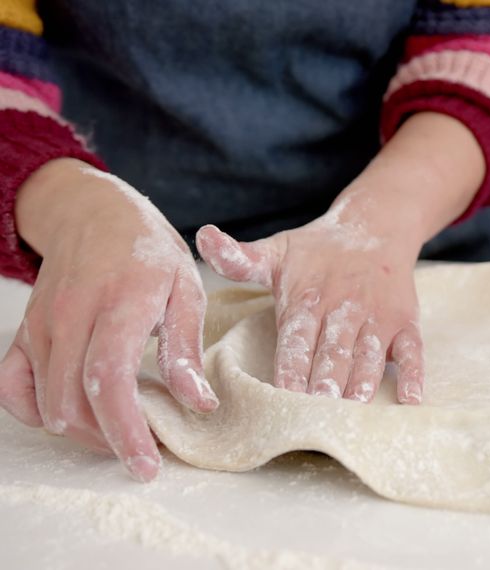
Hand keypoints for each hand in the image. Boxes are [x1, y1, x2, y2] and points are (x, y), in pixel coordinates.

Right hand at [0, 159, 217, 481]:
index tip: (147, 465)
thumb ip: (187, 348)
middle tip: (146, 449)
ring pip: (47, 403)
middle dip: (110, 441)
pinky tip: (73, 416)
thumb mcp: (187, 289)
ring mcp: (41, 326)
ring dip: (84, 432)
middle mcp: (70, 318)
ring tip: (122, 432)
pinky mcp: (24, 333)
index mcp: (118, 304)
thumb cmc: (149, 252)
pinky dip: (38, 413)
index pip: (109, 380)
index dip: (126, 430)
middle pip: (73, 402)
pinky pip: (14, 388)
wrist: (95, 214)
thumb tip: (200, 403)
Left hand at [196, 195, 424, 403]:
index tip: (284, 395)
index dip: (291, 366)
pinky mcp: (405, 322)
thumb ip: (238, 258)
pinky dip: (412, 375)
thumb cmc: (316, 249)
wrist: (374, 226)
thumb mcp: (276, 250)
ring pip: (370, 354)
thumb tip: (203, 236)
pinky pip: (412, 351)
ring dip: (363, 381)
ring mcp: (377, 317)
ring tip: (355, 408)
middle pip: (333, 351)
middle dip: (325, 382)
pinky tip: (409, 400)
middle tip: (318, 411)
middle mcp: (344, 309)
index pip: (297, 337)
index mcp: (308, 297)